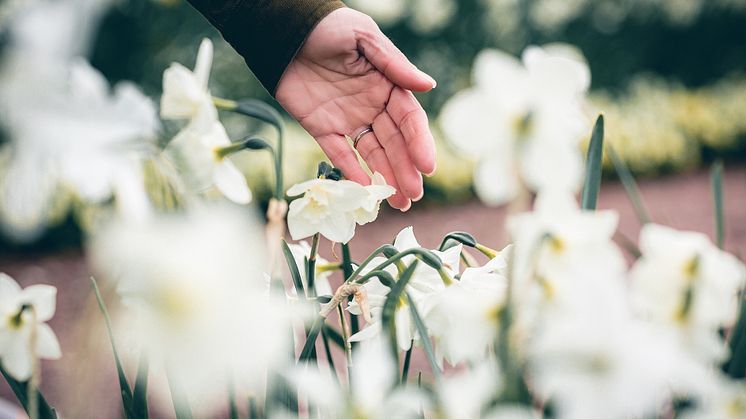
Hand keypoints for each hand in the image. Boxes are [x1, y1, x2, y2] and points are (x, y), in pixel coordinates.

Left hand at [275, 7, 436, 209]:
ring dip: (386, 177)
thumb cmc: (328, 26)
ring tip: (400, 202)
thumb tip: (428, 86)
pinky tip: (365, 190)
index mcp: (387, 85)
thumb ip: (394, 63)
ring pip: (371, 154)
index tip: (427, 166)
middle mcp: (372, 106)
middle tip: (414, 194)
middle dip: (405, 169)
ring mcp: (348, 119)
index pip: (408, 119)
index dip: (419, 143)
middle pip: (393, 143)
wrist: (284, 31)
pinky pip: (339, 154)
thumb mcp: (364, 37)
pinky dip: (351, 173)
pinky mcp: (322, 128)